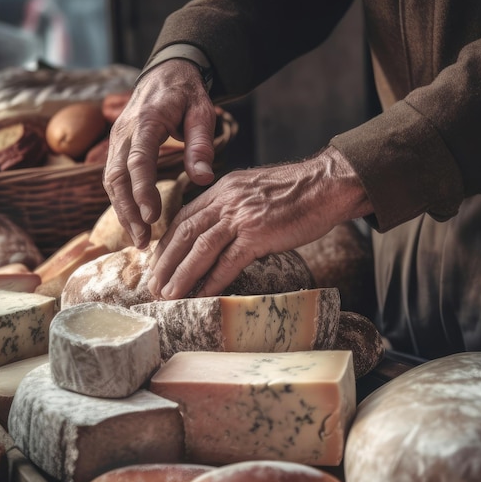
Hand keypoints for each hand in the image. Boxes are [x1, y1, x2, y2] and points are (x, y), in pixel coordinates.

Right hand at [103, 60, 216, 247]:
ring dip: (122, 211)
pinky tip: (133, 222)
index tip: (152, 217)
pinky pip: (113, 178)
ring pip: (111, 180)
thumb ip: (201, 145)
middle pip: (117, 176)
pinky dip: (120, 202)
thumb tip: (203, 179)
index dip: (142, 190)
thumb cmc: (186, 94)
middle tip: (142, 240)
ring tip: (138, 239)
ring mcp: (117, 140)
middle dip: (127, 210)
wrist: (165, 74)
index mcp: (147, 121)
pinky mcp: (117, 148)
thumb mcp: (202, 113)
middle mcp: (125, 132)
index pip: (139, 160)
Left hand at [149, 146, 372, 298]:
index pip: (185, 217)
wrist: (327, 184)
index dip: (168, 242)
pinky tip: (202, 296)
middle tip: (153, 285)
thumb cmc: (297, 191)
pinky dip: (212, 281)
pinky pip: (229, 262)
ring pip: (200, 249)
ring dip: (181, 275)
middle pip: (185, 233)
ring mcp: (242, 217)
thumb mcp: (255, 189)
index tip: (158, 261)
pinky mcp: (258, 234)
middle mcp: (227, 201)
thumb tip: (222, 229)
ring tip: (167, 295)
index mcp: (223, 189)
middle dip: (165, 262)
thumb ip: (234, 205)